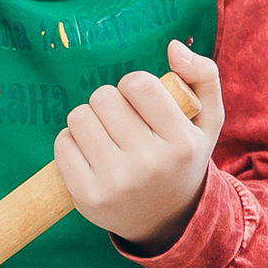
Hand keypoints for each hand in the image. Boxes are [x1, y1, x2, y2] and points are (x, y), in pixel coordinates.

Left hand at [54, 39, 224, 254]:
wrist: (167, 220)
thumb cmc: (183, 158)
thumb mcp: (206, 120)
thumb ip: (202, 76)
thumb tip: (173, 47)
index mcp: (181, 143)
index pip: (138, 83)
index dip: (135, 86)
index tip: (141, 103)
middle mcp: (150, 165)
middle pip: (103, 97)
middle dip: (111, 102)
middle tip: (123, 122)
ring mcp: (116, 183)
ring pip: (79, 117)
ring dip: (90, 120)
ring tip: (108, 137)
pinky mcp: (87, 197)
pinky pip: (62, 144)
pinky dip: (72, 143)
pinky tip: (92, 155)